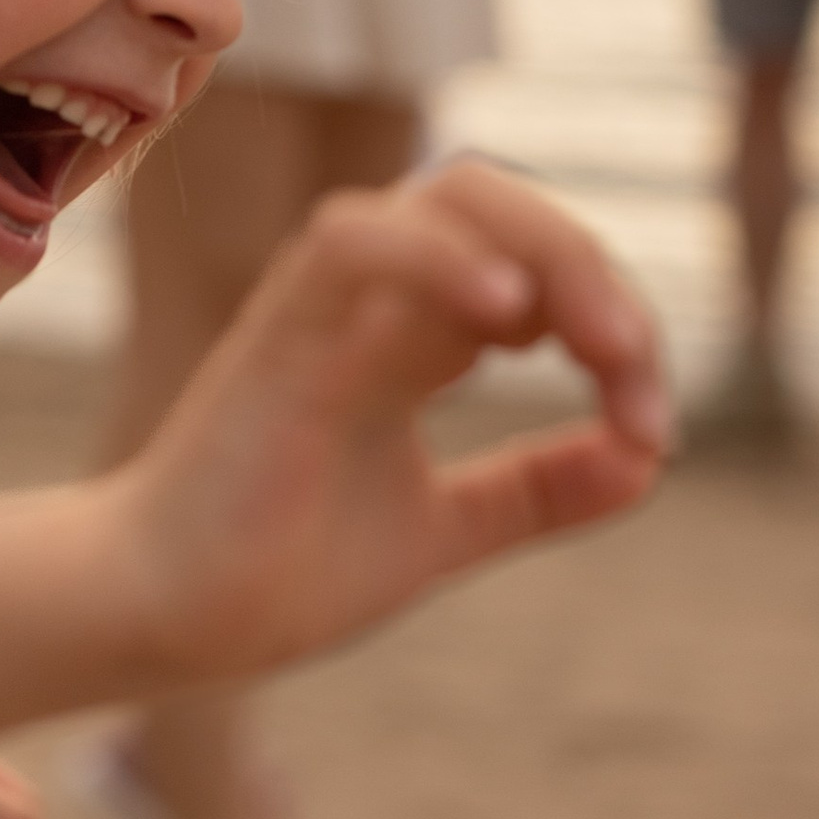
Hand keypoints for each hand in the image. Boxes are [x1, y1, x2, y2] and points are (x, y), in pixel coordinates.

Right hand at [107, 158, 670, 689]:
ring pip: (447, 196)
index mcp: (416, 331)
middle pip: (503, 203)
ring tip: (601, 345)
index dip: (616, 325)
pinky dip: (437, 256)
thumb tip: (647, 461)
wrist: (169, 622)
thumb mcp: (446, 529)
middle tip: (635, 366)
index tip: (648, 430)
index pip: (538, 266)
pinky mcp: (276, 333)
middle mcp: (375, 299)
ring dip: (546, 255)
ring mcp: (325, 306)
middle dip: (593, 267)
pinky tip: (503, 319)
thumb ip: (536, 489)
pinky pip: (355, 240)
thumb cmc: (280, 570)